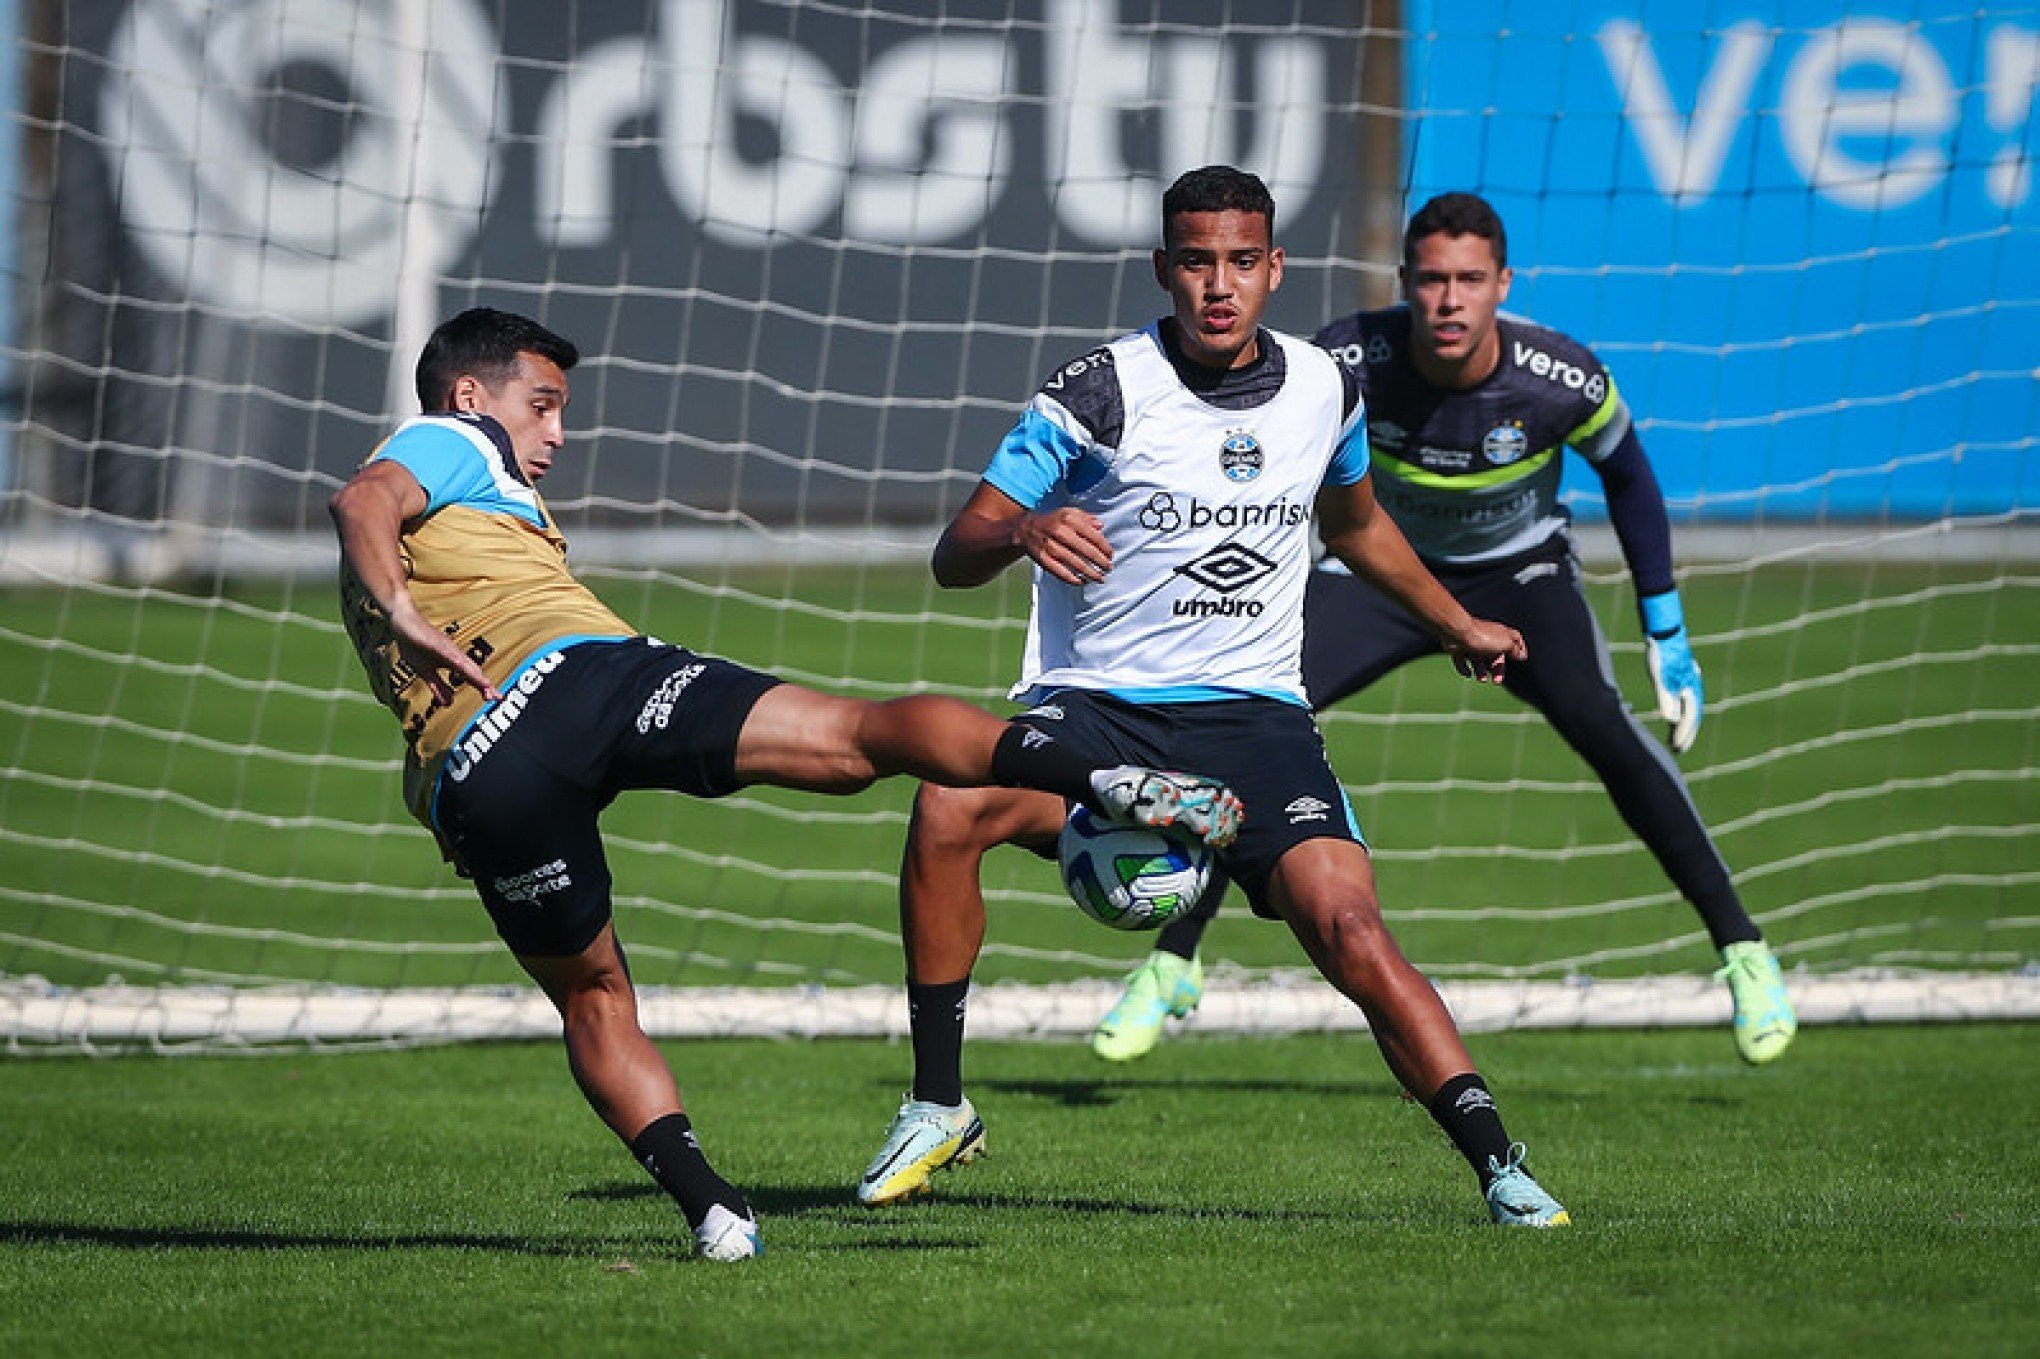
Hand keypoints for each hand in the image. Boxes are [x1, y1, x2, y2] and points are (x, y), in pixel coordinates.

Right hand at [388, 597, 500, 705]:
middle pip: (472, 671)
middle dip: (484, 684)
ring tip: (487, 686)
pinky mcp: (435, 642)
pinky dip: (457, 662)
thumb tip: (449, 702)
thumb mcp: (425, 672)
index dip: (482, 687)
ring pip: (464, 664)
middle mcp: (453, 654)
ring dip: (475, 675)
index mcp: (452, 661)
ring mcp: (445, 648)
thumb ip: (437, 686)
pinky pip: (447, 653)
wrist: (402, 620)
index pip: (471, 677)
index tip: (494, 699)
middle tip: (496, 697)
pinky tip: (463, 668)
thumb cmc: (415, 643)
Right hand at [1015, 507, 1112, 584]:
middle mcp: (1060, 532)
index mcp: (1069, 519)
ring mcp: (1051, 547)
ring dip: (1090, 573)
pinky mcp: (1044, 559)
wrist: (1026, 528)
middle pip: (1086, 550)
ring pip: (1076, 563)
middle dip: (1101, 562)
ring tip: (1100, 578)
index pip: (1093, 535)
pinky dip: (1073, 579)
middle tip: (1109, 568)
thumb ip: (1086, 517)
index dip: (1104, 547)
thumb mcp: (1069, 512)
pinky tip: (1082, 582)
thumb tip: (1100, 526)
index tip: (1111, 555)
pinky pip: (1061, 572)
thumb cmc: (1053, 521)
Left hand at [1444, 617, 1526, 684]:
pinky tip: (1468, 674)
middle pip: (1495, 655)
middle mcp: (1487, 637)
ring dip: (1481, 671)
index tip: (1522, 658)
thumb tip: (1522, 655)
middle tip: (1497, 681)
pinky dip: (1464, 668)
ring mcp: (1471, 642)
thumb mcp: (1506, 644)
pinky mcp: (1458, 647)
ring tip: (1481, 680)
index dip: (1520, 648)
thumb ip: (1515, 650)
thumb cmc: (1483, 637)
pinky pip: (1461, 660)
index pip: (1515, 639)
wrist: (1457, 632)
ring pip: (1478, 659)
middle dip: (1497, 669)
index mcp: (1500, 634)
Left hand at [1640, 590, 1702, 752]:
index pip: (1689, 718)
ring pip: (1688, 711)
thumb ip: (1665, 697)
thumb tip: (1670, 719)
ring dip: (1683, 727)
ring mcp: (1688, 684)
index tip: (1676, 748)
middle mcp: (1693, 688)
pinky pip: (1683, 703)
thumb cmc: (1661, 654)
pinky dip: (1678, 716)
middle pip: (1692, 717)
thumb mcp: (1660, 676)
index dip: (1683, 735)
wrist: (1664, 632)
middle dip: (1686, 735)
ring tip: (1674, 742)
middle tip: (1677, 751)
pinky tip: (1670, 722)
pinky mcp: (1681, 680)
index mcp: (1691, 689)